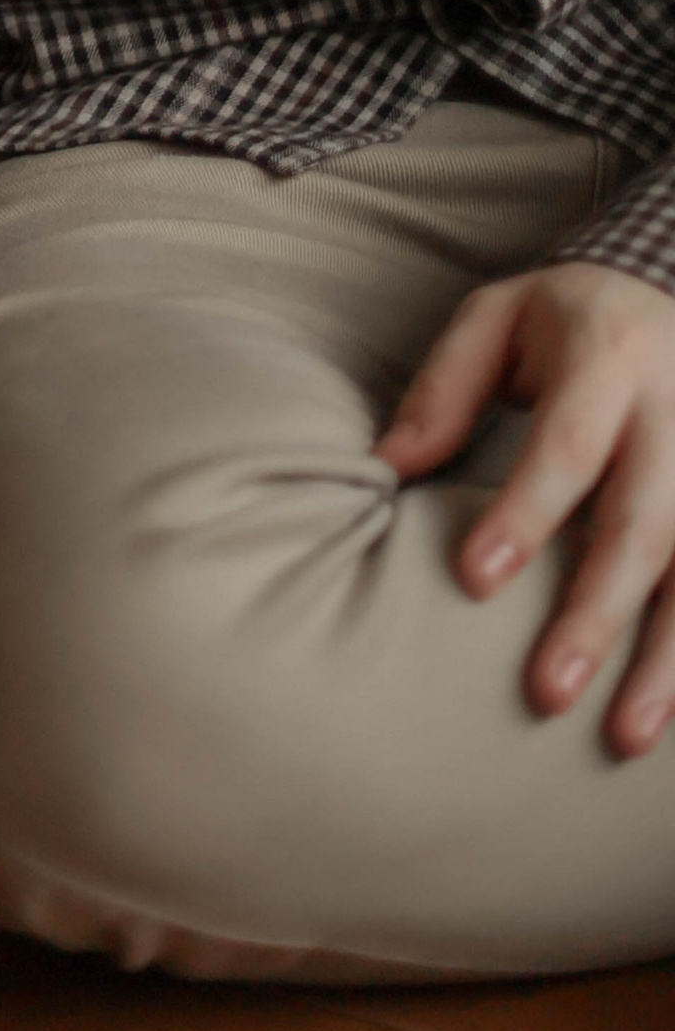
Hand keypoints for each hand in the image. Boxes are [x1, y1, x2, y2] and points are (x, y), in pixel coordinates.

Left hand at [378, 256, 674, 754]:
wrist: (669, 291)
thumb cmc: (564, 320)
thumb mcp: (496, 319)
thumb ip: (444, 387)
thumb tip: (385, 464)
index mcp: (609, 357)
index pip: (567, 447)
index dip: (524, 516)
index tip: (473, 580)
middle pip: (641, 525)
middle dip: (597, 615)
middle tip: (546, 693)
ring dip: (667, 662)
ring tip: (625, 738)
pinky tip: (674, 712)